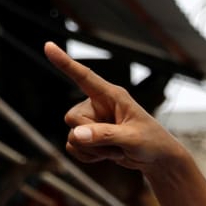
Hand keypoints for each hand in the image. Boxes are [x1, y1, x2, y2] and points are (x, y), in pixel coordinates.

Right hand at [45, 42, 183, 170]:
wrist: (157, 160)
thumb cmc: (152, 142)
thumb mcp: (132, 138)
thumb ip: (105, 135)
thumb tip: (76, 135)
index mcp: (112, 95)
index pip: (84, 77)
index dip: (65, 62)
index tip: (48, 46)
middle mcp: (97, 105)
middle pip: (72, 118)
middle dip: (92, 138)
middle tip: (118, 145)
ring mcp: (92, 121)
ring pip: (73, 136)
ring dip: (94, 150)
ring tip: (117, 149)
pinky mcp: (89, 137)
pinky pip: (73, 147)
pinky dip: (89, 156)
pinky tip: (107, 155)